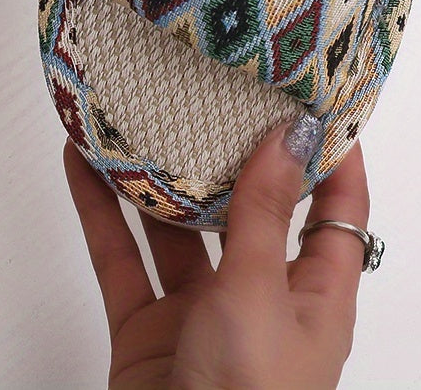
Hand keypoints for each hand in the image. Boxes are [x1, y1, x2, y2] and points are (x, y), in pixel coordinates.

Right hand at [64, 124, 369, 388]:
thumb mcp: (263, 294)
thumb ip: (265, 213)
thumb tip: (290, 137)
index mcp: (315, 296)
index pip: (336, 210)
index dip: (331, 154)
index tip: (315, 94)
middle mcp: (261, 300)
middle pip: (248, 209)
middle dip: (229, 151)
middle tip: (215, 87)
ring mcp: (201, 317)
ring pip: (176, 228)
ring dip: (155, 177)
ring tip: (141, 114)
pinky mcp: (147, 333)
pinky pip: (121, 259)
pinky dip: (100, 211)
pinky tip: (83, 165)